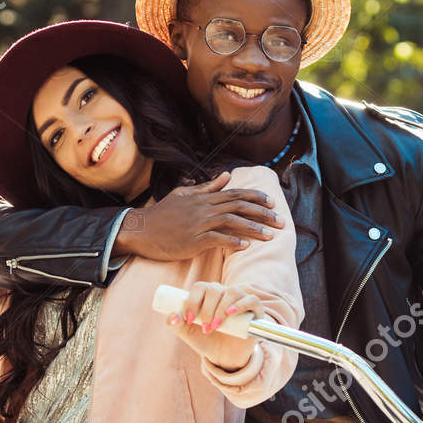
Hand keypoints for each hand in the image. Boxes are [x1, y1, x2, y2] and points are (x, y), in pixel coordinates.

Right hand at [114, 171, 284, 262]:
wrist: (142, 229)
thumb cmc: (163, 214)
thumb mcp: (184, 194)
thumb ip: (207, 187)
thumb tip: (226, 176)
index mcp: (204, 197)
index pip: (236, 194)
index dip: (256, 197)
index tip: (272, 203)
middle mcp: (204, 208)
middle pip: (239, 206)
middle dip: (263, 214)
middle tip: (280, 222)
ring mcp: (199, 223)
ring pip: (232, 222)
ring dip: (253, 229)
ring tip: (269, 236)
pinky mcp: (193, 240)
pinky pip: (217, 239)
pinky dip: (233, 242)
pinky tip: (246, 246)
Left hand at [167, 281, 262, 368]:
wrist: (225, 357)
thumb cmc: (206, 341)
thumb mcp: (188, 334)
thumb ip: (176, 325)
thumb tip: (172, 316)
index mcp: (207, 295)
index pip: (199, 287)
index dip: (192, 300)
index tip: (188, 319)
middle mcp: (224, 293)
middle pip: (214, 289)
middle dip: (207, 310)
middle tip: (205, 329)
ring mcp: (240, 300)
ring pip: (232, 292)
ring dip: (221, 309)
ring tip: (216, 326)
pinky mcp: (255, 311)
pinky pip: (252, 299)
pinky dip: (241, 304)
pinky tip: (231, 313)